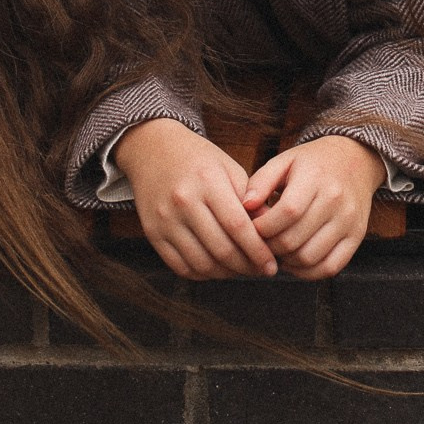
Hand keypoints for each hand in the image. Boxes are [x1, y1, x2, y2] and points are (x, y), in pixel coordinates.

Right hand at [116, 118, 276, 280]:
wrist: (153, 150)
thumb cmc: (199, 160)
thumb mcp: (229, 168)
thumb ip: (251, 201)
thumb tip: (270, 236)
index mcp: (207, 181)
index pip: (238, 226)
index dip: (258, 251)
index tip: (271, 264)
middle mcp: (183, 201)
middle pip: (221, 249)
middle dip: (246, 266)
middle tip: (261, 271)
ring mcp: (165, 220)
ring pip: (202, 263)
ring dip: (227, 274)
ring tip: (242, 270)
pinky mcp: (152, 234)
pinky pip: (181, 266)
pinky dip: (203, 274)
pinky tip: (218, 269)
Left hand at [243, 133, 384, 280]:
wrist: (355, 160)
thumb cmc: (313, 163)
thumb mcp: (285, 160)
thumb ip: (261, 182)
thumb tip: (245, 206)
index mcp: (316, 177)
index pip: (287, 212)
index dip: (264, 227)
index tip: (254, 227)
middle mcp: (336, 200)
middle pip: (294, 239)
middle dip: (270, 246)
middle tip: (262, 242)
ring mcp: (349, 220)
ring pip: (309, 257)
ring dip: (286, 261)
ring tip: (278, 250)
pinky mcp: (357, 236)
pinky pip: (330, 268)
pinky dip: (307, 272)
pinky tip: (295, 261)